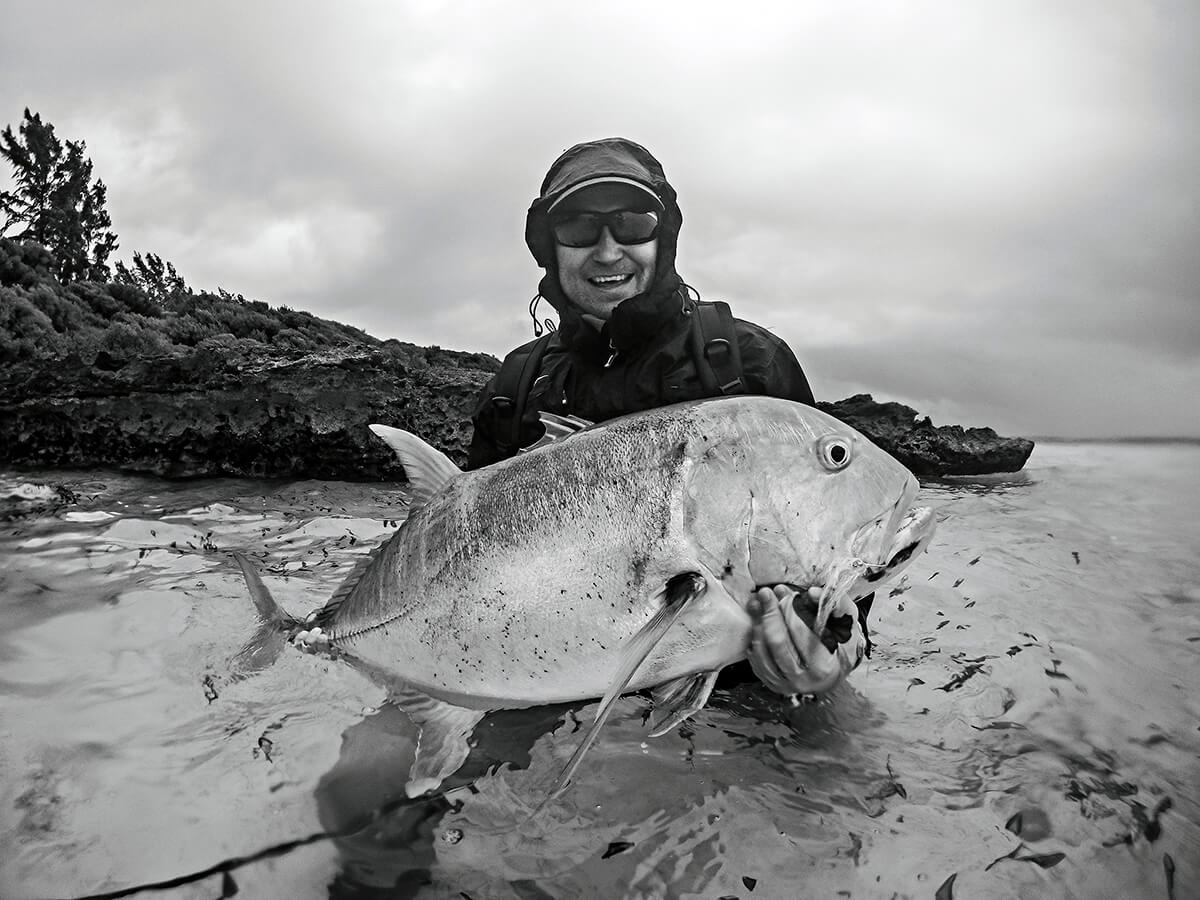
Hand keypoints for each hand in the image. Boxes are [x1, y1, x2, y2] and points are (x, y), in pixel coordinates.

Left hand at [747, 585, 864, 696]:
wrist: (836, 673)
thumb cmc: (842, 646)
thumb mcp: (848, 625)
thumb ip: (835, 605)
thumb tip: (812, 593)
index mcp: (823, 667)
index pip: (800, 634)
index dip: (789, 609)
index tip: (781, 590)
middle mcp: (803, 680)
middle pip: (778, 642)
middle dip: (769, 614)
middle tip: (765, 593)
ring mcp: (785, 685)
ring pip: (762, 652)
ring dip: (757, 624)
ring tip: (756, 604)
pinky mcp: (773, 684)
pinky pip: (756, 661)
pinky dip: (754, 640)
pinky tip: (756, 624)